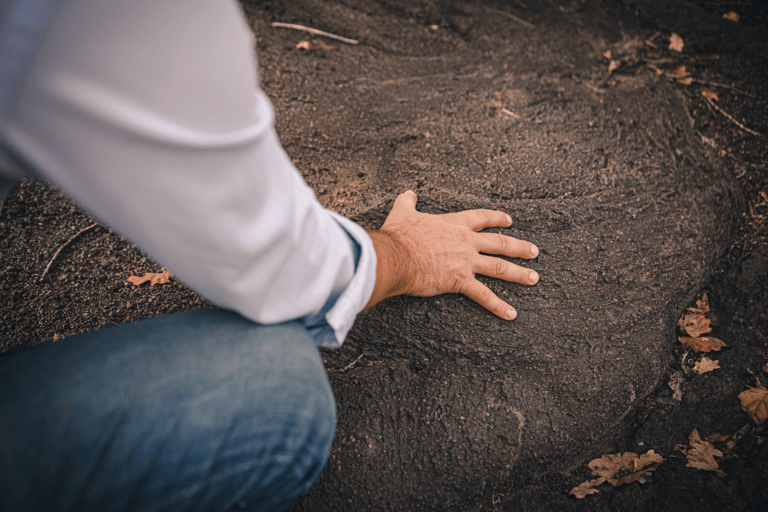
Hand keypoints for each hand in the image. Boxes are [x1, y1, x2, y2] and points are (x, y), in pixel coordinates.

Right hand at [366, 190, 538, 319]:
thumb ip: (407, 202)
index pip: (481, 218)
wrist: (396, 256)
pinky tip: (511, 314)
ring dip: (518, 273)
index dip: (496, 218)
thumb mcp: (402, 213)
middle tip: (534, 251)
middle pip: (499, 243)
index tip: (508, 220)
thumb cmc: (399, 236)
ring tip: (533, 278)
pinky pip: (483, 295)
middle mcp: (466, 242)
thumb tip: (408, 194)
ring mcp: (466, 262)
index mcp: (454, 224)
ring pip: (499, 267)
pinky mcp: (460, 281)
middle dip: (519, 247)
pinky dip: (498, 306)